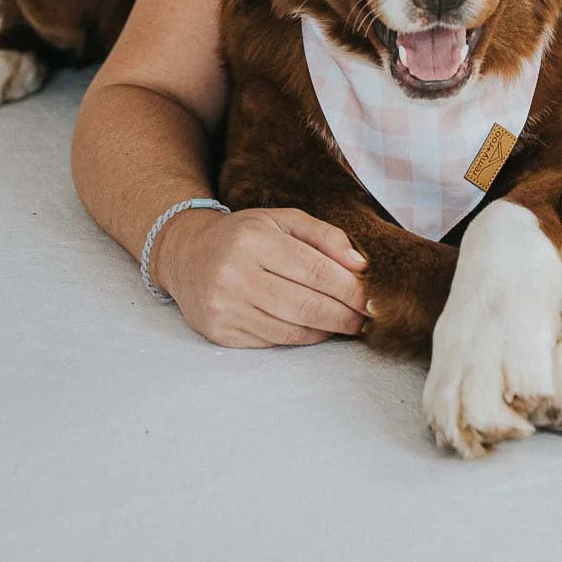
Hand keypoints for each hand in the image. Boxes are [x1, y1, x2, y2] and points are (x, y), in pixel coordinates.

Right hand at [153, 206, 370, 347]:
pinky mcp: (220, 332)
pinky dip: (302, 337)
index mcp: (255, 240)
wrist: (187, 254)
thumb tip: (361, 266)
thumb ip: (325, 237)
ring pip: (292, 329)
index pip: (317, 271)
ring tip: (347, 324)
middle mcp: (236, 274)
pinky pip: (273, 341)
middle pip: (307, 305)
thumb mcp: (283, 220)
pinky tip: (316, 328)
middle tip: (367, 318)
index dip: (351, 289)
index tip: (373, 299)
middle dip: (345, 315)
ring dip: (327, 330)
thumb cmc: (244, 235)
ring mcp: (225, 307)